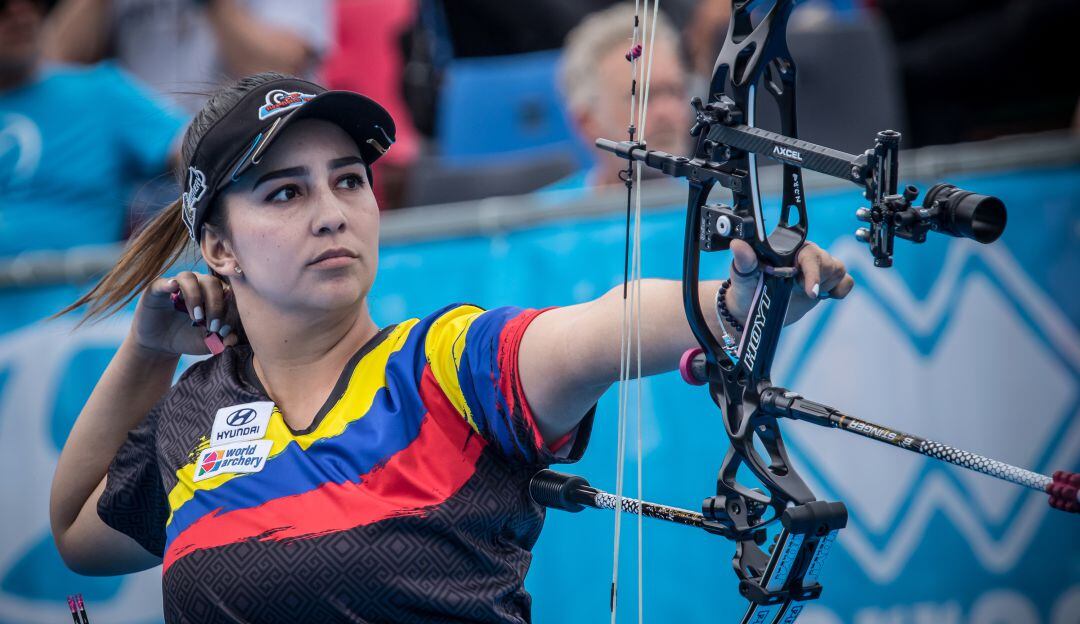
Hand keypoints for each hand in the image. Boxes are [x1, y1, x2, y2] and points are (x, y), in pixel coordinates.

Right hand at [130, 271, 239, 356]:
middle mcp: (198, 284)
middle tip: (212, 326)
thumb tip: (233, 339)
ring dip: (195, 297)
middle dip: (215, 305)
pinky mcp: (157, 288)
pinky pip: (163, 281)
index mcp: (214, 293)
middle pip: (212, 282)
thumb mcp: (206, 342)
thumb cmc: (188, 338)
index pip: (228, 293)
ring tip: (196, 317)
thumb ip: (221, 340)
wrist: (160, 344)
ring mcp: (177, 284)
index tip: (225, 330)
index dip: (230, 310)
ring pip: (190, 278)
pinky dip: (169, 284)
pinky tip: (173, 287)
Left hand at [725, 240, 854, 325]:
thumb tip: (738, 245)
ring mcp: (817, 268)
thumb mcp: (743, 275)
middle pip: (828, 261)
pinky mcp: (825, 282)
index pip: (809, 253)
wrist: (752, 309)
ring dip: (825, 285)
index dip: (812, 271)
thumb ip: (744, 260)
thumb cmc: (746, 288)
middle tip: (802, 292)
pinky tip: (823, 295)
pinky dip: (840, 290)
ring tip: (804, 292)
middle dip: (818, 280)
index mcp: (789, 248)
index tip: (808, 290)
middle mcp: (805, 254)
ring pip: (838, 270)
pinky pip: (846, 281)